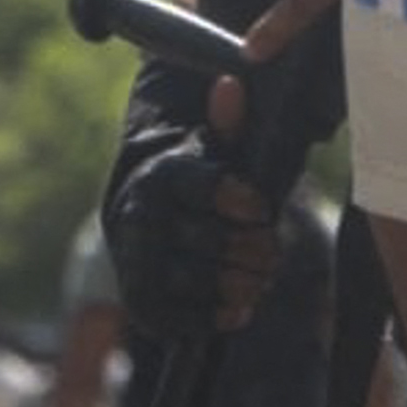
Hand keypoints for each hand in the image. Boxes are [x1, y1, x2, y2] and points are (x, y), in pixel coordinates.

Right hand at [104, 119, 280, 335]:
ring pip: (181, 279)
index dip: (230, 196)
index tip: (261, 208)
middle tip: (272, 252)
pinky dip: (205, 320)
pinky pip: (164, 317)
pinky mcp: (138, 296)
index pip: (192, 183)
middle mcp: (137, 215)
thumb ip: (232, 125)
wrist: (159, 210)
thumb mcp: (223, 147)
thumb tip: (231, 86)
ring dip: (231, 285)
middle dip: (245, 249)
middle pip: (196, 238)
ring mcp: (134, 258)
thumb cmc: (208, 177)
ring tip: (261, 281)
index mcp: (161, 173)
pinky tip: (240, 313)